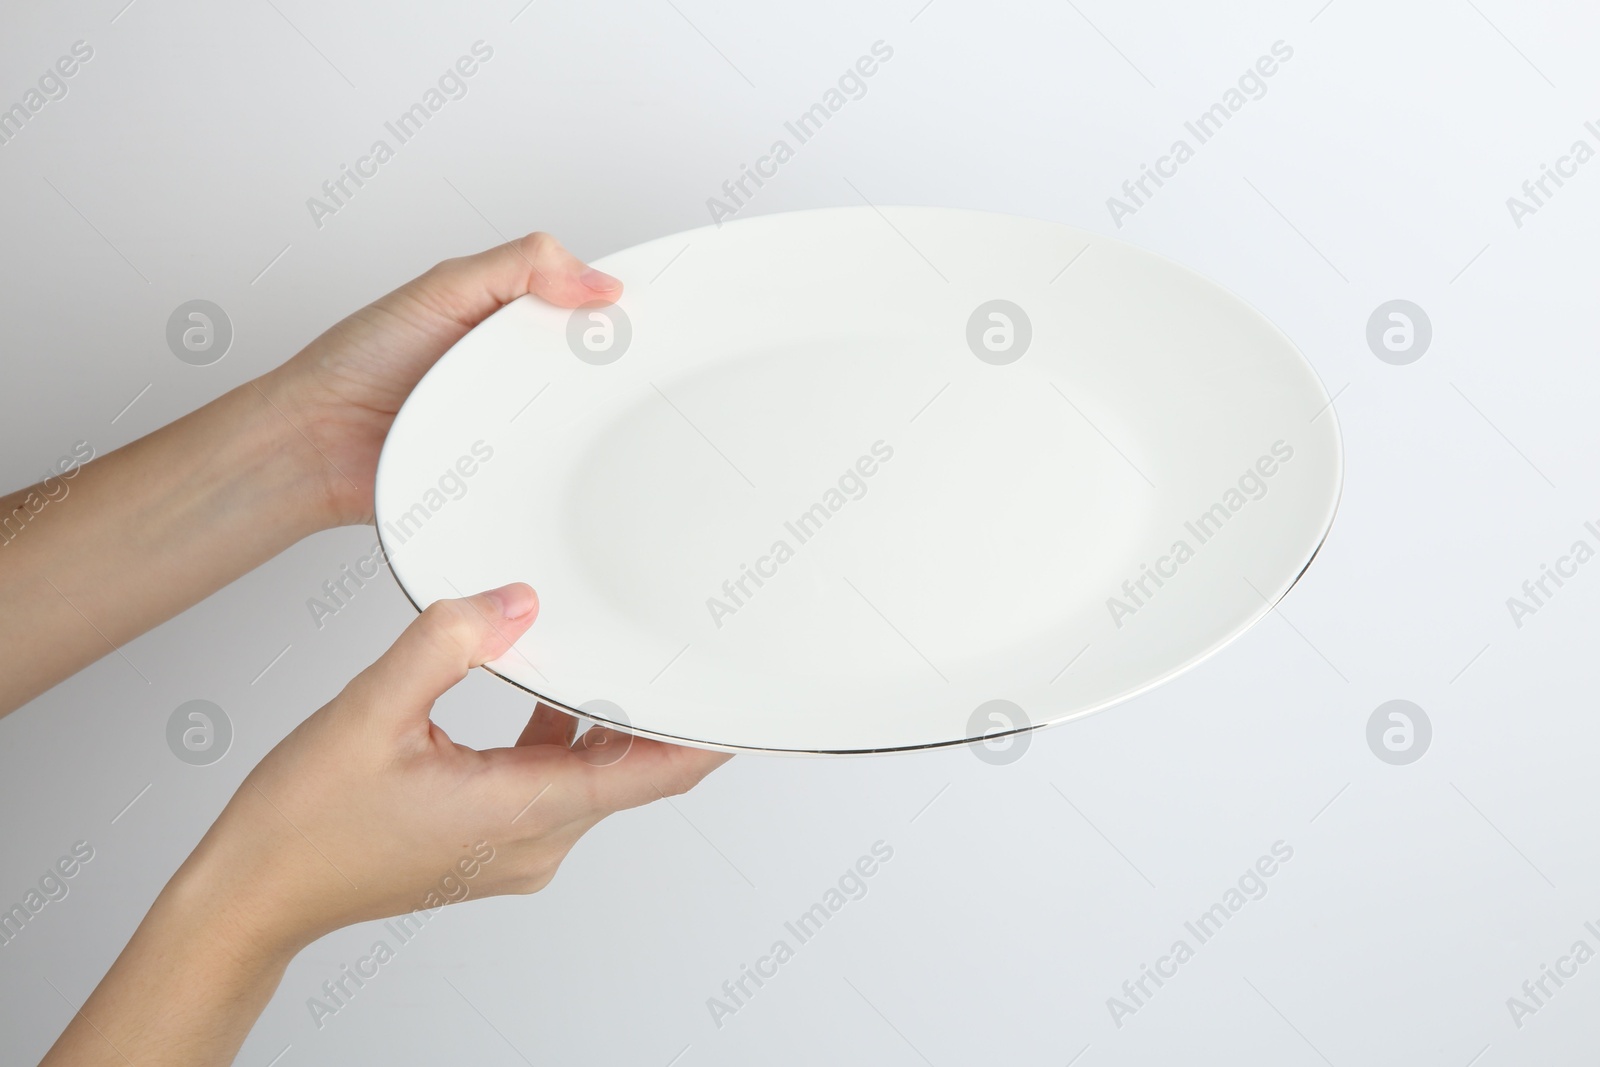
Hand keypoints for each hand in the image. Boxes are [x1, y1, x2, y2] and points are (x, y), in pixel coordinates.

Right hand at [42, 583, 728, 1065]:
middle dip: (663, 712)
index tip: (746, 695)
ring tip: (620, 657)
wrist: (256, 893)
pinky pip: (557, 782)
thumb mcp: (370, 712)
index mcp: (524, 812)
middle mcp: (536, 841)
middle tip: (687, 651)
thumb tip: (513, 602)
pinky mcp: (496, 843)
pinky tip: (546, 692)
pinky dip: (564, 737)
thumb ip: (448, 644)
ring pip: (595, 775)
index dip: (709, 735)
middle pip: (634, 772)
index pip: (654, 774)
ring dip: (607, 719)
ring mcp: (518, 849)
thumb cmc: (302, 825)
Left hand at [262, 233, 621, 526]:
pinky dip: (559, 464)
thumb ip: (518, 267)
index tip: (637, 313)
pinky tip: (555, 454)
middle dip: (609, 367)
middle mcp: (516, 368)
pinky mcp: (508, 472)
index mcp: (507, 316)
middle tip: (615, 365)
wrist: (317, 443)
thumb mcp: (443, 288)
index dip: (614, 308)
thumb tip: (596, 280)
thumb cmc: (358, 364)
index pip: (581, 304)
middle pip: (590, 368)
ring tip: (577, 410)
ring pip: (577, 422)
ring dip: (583, 420)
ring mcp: (514, 422)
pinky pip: (551, 469)